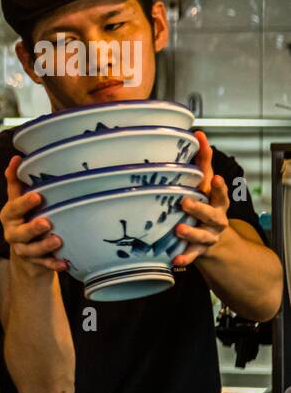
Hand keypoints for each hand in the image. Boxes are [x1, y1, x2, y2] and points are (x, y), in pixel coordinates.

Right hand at [0, 155, 67, 274]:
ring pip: (31, 250)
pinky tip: (66, 263)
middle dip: (32, 228)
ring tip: (58, 241)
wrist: (24, 253)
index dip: (24, 203)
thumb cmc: (24, 219)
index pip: (14, 208)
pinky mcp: (34, 263)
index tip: (37, 196)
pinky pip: (44, 265)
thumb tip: (16, 157)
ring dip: (44, 246)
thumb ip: (16, 182)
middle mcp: (13, 233)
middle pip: (20, 232)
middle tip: (46, 222)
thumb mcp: (17, 201)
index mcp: (9, 216)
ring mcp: (22, 249)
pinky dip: (54, 264)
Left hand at [173, 131, 229, 267]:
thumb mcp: (203, 184)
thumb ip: (202, 161)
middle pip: (212, 213)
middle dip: (199, 208)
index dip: (217, 185)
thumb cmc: (205, 203)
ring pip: (202, 235)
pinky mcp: (199, 250)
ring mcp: (208, 235)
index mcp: (215, 200)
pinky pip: (192, 256)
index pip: (217, 191)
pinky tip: (174, 260)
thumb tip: (197, 132)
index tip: (214, 178)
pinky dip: (184, 258)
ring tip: (178, 229)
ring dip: (191, 233)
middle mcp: (215, 218)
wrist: (215, 239)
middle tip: (185, 202)